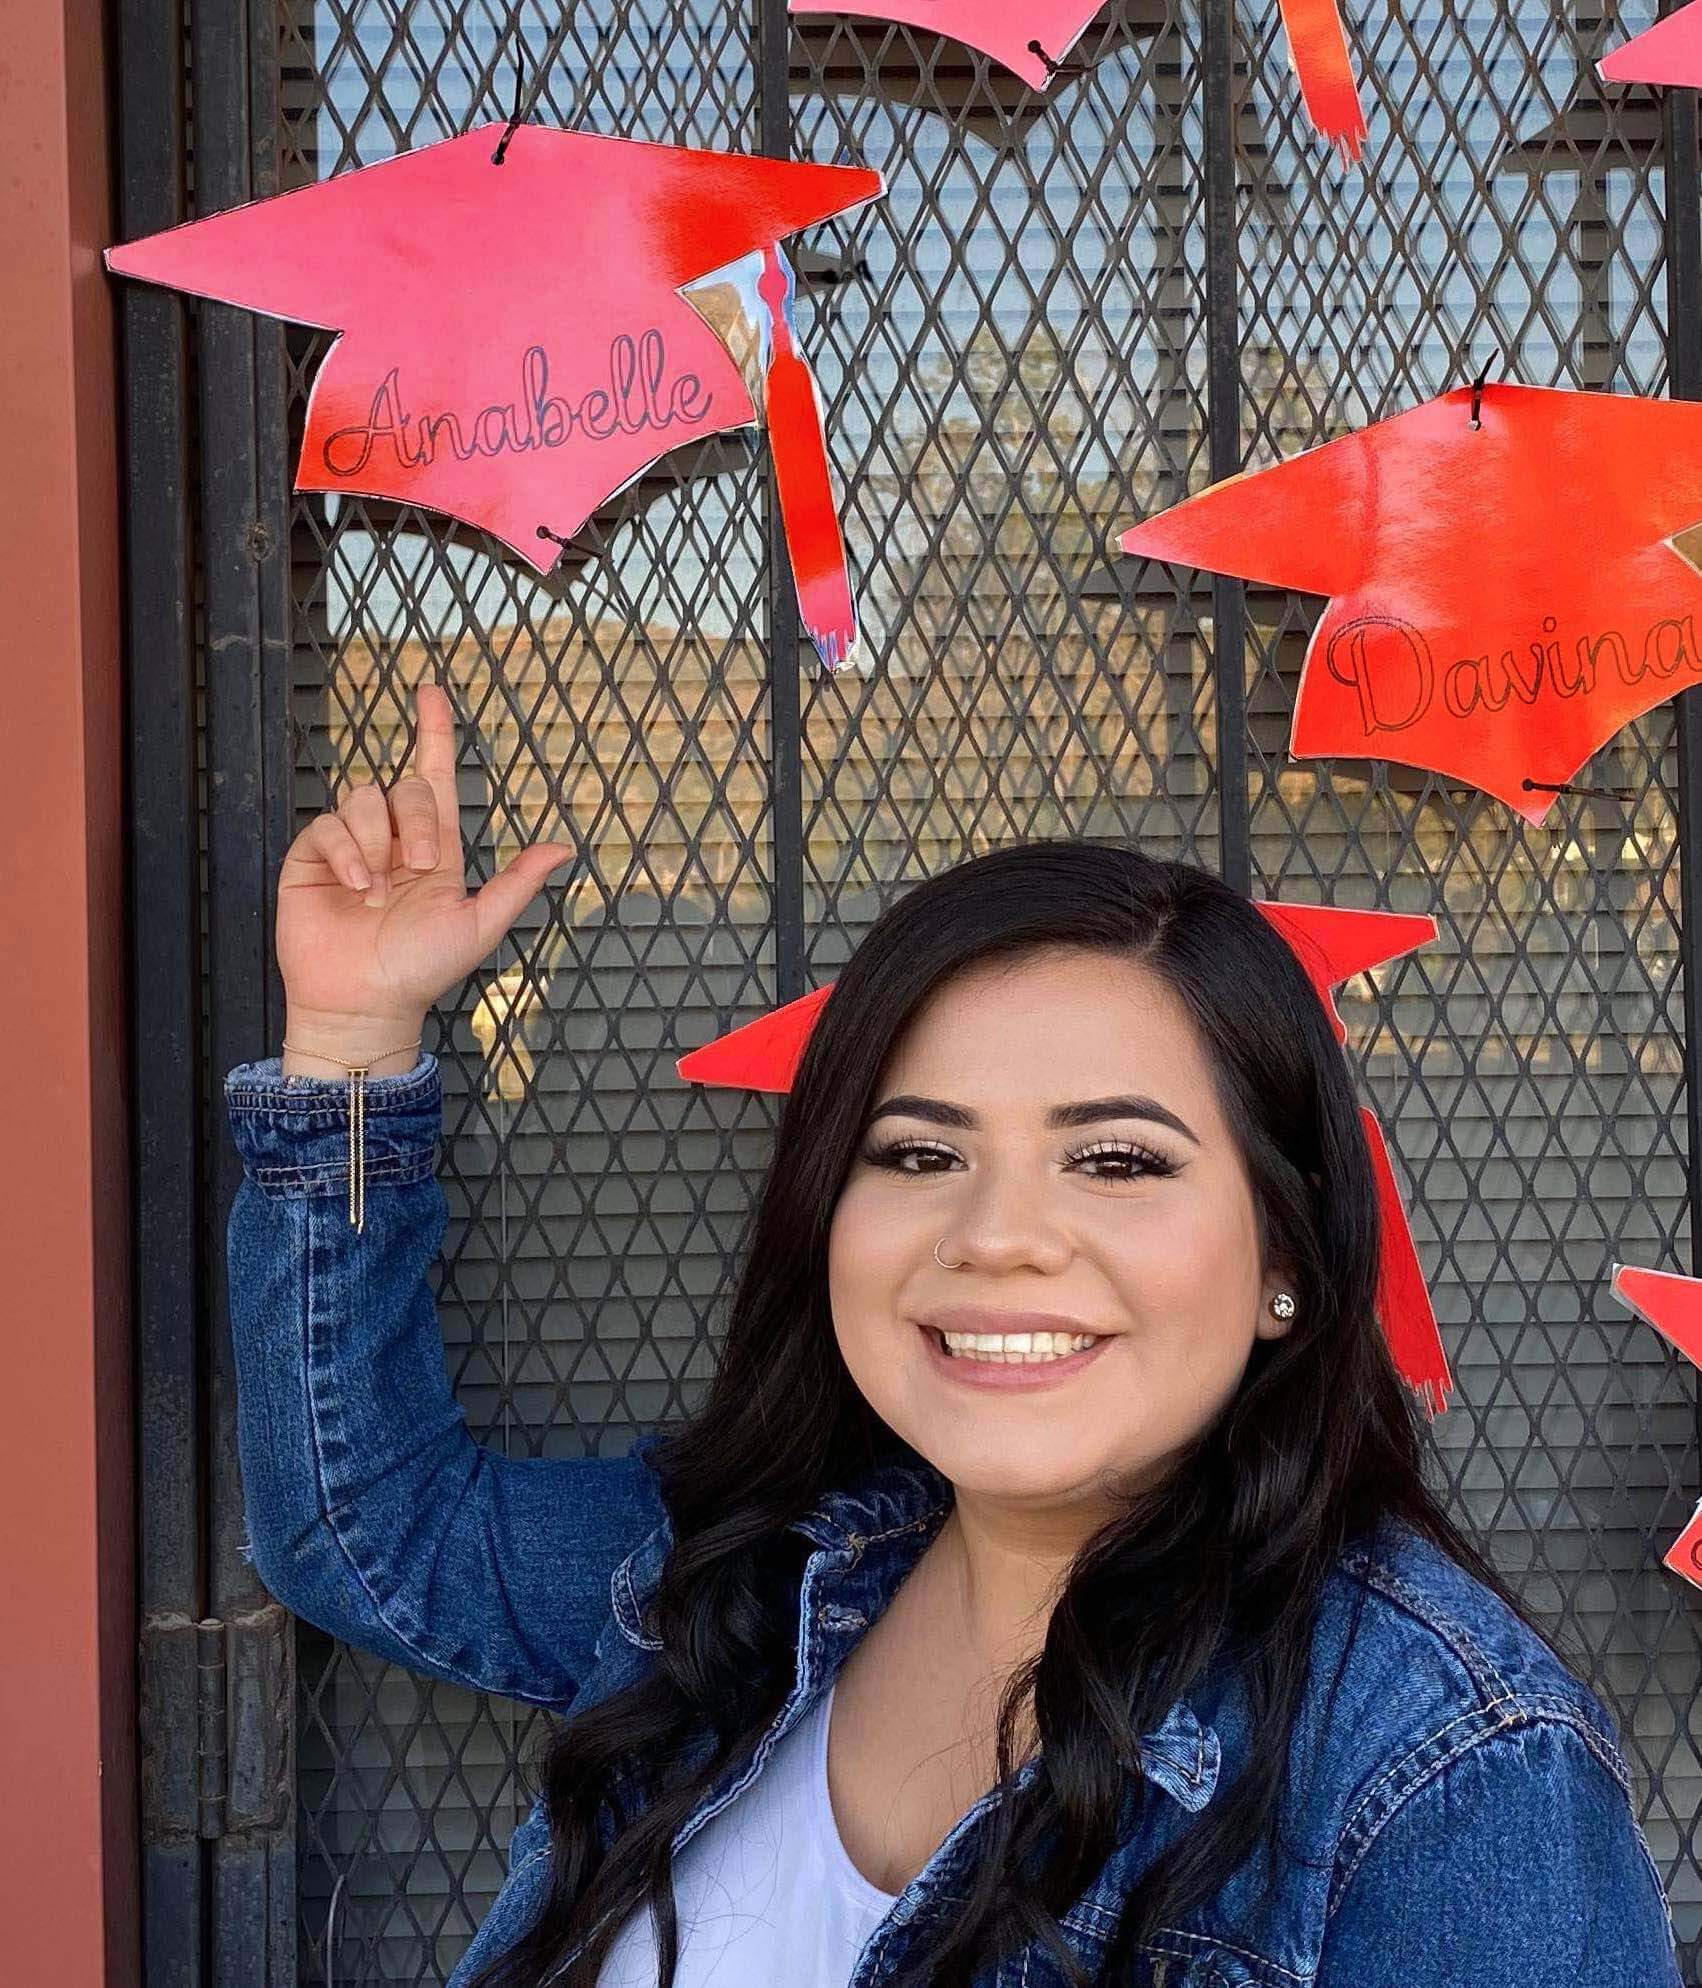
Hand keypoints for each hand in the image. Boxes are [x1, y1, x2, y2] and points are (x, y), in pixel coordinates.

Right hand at [276, 682, 575, 1040]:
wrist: (366, 1004)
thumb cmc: (422, 969)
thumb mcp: (480, 925)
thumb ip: (517, 883)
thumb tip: (564, 847)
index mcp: (435, 848)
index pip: (435, 776)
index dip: (434, 733)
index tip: (431, 693)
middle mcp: (394, 840)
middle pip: (406, 787)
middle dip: (417, 820)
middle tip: (421, 869)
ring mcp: (352, 848)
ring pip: (364, 799)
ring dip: (378, 842)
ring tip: (380, 893)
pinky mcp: (312, 860)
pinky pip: (327, 827)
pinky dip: (346, 852)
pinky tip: (358, 886)